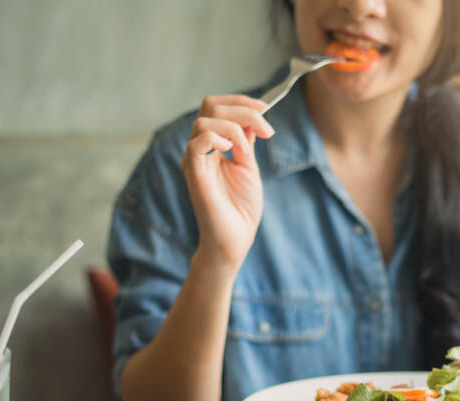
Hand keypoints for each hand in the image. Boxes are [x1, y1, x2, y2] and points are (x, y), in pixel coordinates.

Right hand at [181, 94, 275, 271]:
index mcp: (212, 145)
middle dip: (242, 109)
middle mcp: (200, 149)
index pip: (216, 107)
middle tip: (266, 129)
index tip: (266, 109)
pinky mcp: (193, 173)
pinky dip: (217, 138)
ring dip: (235, 126)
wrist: (235, 239)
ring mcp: (194, 160)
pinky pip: (197, 143)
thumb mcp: (249, 167)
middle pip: (210, 106)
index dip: (241, 102)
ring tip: (247, 149)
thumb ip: (246, 141)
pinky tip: (232, 150)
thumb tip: (252, 117)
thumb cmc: (241, 209)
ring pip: (204, 121)